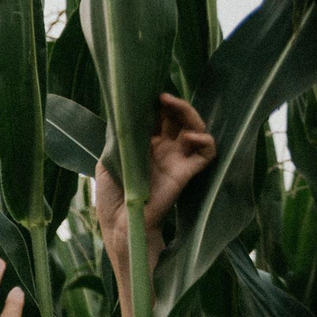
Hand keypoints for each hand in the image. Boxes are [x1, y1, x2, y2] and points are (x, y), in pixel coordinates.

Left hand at [94, 93, 218, 252]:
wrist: (121, 223)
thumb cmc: (111, 194)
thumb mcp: (109, 159)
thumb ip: (120, 137)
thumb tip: (124, 112)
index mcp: (144, 145)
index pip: (157, 117)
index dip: (155, 104)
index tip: (147, 93)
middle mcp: (163, 149)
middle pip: (177, 119)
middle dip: (172, 104)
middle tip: (161, 97)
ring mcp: (177, 159)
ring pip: (195, 129)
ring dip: (189, 114)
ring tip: (174, 105)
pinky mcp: (188, 172)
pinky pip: (207, 153)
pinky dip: (205, 141)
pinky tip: (191, 137)